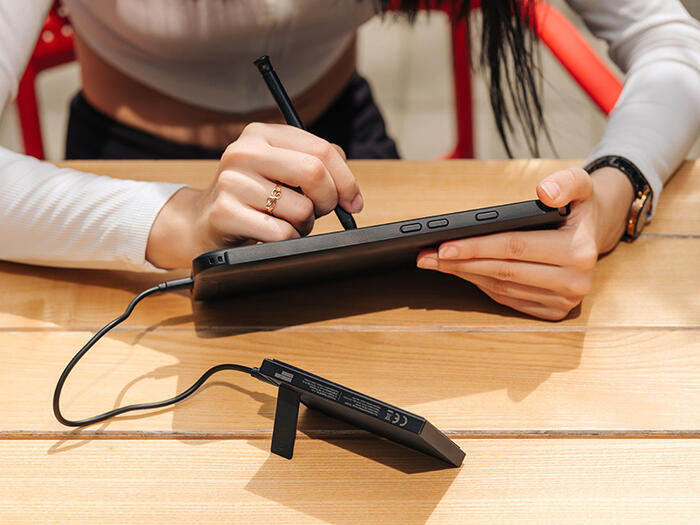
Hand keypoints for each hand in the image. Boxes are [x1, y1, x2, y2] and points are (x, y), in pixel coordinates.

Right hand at [146, 122, 362, 268]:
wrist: (202, 222)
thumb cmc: (253, 197)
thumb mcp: (281, 170)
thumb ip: (316, 164)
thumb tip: (349, 190)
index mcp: (262, 133)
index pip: (322, 150)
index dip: (346, 180)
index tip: (353, 202)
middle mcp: (244, 152)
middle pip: (314, 173)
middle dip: (328, 200)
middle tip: (320, 212)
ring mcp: (232, 181)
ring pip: (301, 209)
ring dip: (304, 225)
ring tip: (285, 222)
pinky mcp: (225, 213)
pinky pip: (282, 233)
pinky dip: (287, 239)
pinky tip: (270, 233)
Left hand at [416, 167, 634, 319]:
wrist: (593, 234)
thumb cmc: (578, 208)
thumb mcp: (581, 183)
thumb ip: (566, 182)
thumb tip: (544, 191)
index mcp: (579, 252)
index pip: (515, 248)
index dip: (476, 246)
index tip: (444, 244)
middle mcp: (574, 282)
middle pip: (503, 271)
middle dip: (460, 263)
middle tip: (427, 256)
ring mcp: (563, 302)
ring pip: (501, 288)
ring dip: (464, 275)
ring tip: (435, 262)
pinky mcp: (552, 312)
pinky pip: (506, 299)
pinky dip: (480, 284)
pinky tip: (461, 271)